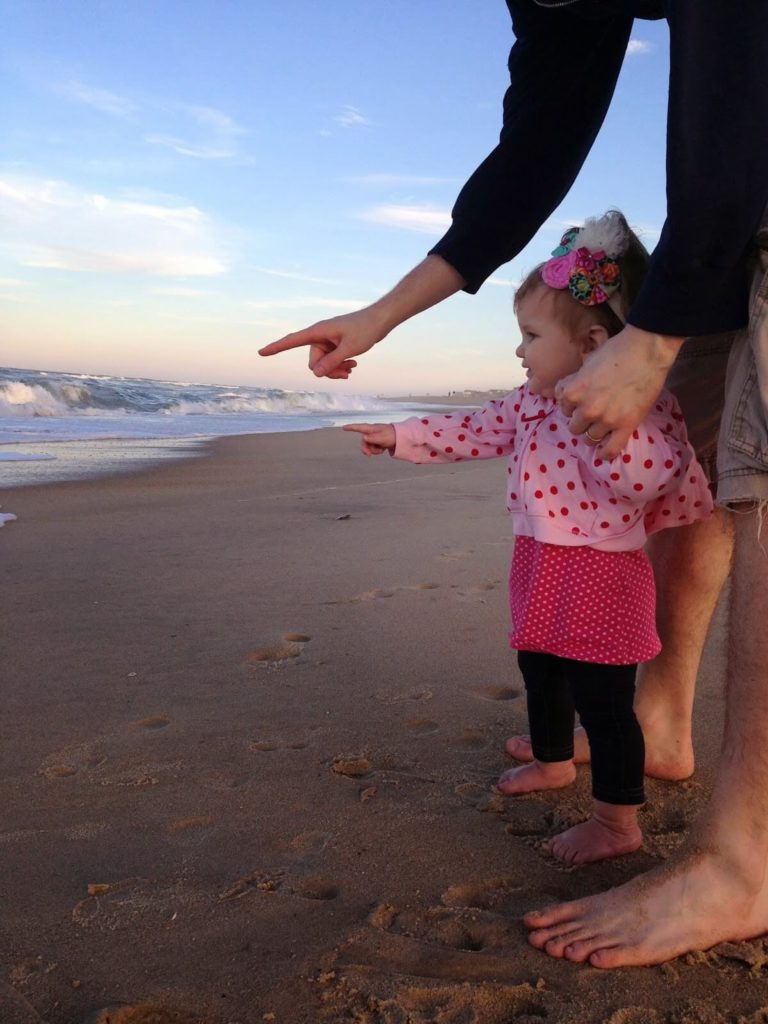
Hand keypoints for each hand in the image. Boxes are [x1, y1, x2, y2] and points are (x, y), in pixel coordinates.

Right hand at [258, 307, 388, 378]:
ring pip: (323, 364)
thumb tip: (314, 374)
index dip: (276, 348)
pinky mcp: (335, 345)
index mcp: (318, 331)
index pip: (292, 341)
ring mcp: (327, 341)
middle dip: (327, 371)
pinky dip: (340, 366)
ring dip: (336, 370)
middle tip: (346, 372)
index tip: (261, 352)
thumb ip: (332, 362)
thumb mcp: (350, 349)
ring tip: (352, 369)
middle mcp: (320, 336)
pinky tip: (353, 366)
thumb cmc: (366, 329)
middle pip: (313, 362)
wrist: (380, 320)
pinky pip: (331, 361)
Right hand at [342, 422, 395, 455]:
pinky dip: (377, 451)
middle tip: (369, 455)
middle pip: (363, 442)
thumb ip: (373, 438)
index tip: (343, 427)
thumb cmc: (392, 435)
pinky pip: (373, 449)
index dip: (351, 427)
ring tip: (381, 449)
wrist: (401, 438)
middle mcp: (371, 433)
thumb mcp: (383, 437)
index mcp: (371, 429)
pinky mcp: (378, 442)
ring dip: (373, 450)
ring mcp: (375, 438)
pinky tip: (383, 449)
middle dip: (366, 449)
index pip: (359, 427)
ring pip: (368, 446)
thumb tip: (364, 438)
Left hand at [556, 324, 683, 458]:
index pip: (563, 408)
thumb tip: (569, 394)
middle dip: (582, 421)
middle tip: (593, 413)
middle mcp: (587, 409)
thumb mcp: (586, 364)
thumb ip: (576, 382)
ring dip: (593, 434)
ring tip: (602, 426)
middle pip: (574, 427)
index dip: (572, 405)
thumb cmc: (616, 351)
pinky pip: (610, 450)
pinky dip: (605, 454)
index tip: (581, 402)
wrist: (646, 350)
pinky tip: (603, 452)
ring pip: (589, 439)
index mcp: (573, 392)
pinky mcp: (626, 426)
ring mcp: (606, 420)